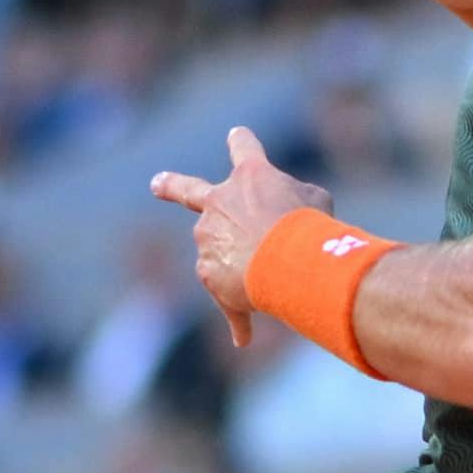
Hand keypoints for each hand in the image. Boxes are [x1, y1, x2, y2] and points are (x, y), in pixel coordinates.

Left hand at [143, 123, 326, 347]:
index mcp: (250, 176)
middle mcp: (219, 202)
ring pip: (220, 253)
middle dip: (171, 186)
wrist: (289, 260)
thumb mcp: (315, 202)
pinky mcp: (207, 271)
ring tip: (271, 280)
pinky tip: (242, 337)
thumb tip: (286, 228)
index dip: (242, 142)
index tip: (236, 135)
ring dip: (242, 268)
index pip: (245, 149)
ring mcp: (208, 237)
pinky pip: (225, 296)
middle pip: (189, 190)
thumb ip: (296, 204)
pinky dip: (238, 313)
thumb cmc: (310, 226)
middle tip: (157, 183)